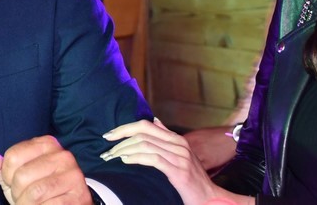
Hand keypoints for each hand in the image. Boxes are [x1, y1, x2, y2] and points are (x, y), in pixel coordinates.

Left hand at [0, 135, 90, 204]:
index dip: (7, 176)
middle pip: (22, 176)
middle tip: (24, 198)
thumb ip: (0, 169)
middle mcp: (63, 155)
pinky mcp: (79, 196)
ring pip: (35, 193)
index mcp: (46, 144)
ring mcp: (73, 175)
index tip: (14, 183)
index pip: (12, 157)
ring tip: (32, 204)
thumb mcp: (17, 178)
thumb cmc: (39, 189)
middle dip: (18, 194)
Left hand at [102, 118, 252, 204]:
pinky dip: (135, 158)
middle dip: (121, 137)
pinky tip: (125, 160)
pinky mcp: (178, 170)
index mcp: (176, 139)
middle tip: (106, 147)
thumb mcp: (180, 155)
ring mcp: (179, 157)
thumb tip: (154, 120)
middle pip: (143, 132)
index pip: (146, 125)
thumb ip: (166, 138)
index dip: (125, 127)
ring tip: (112, 157)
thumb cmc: (192, 179)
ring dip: (124, 149)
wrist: (210, 198)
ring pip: (145, 144)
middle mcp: (178, 144)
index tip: (109, 135)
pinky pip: (152, 158)